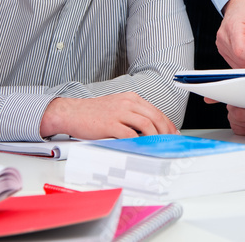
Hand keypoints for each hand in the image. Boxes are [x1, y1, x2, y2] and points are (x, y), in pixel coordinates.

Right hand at [40, 92, 176, 138]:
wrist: (72, 112)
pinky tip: (142, 147)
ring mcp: (119, 112)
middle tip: (169, 142)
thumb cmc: (93, 113)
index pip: (155, 111)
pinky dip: (138, 141)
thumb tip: (149, 129)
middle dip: (165, 131)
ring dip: (155, 136)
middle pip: (154, 116)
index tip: (173, 133)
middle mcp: (127, 103)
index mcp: (131, 98)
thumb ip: (133, 115)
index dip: (167, 123)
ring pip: (146, 124)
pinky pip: (129, 134)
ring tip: (158, 146)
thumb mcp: (117, 107)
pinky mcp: (110, 124)